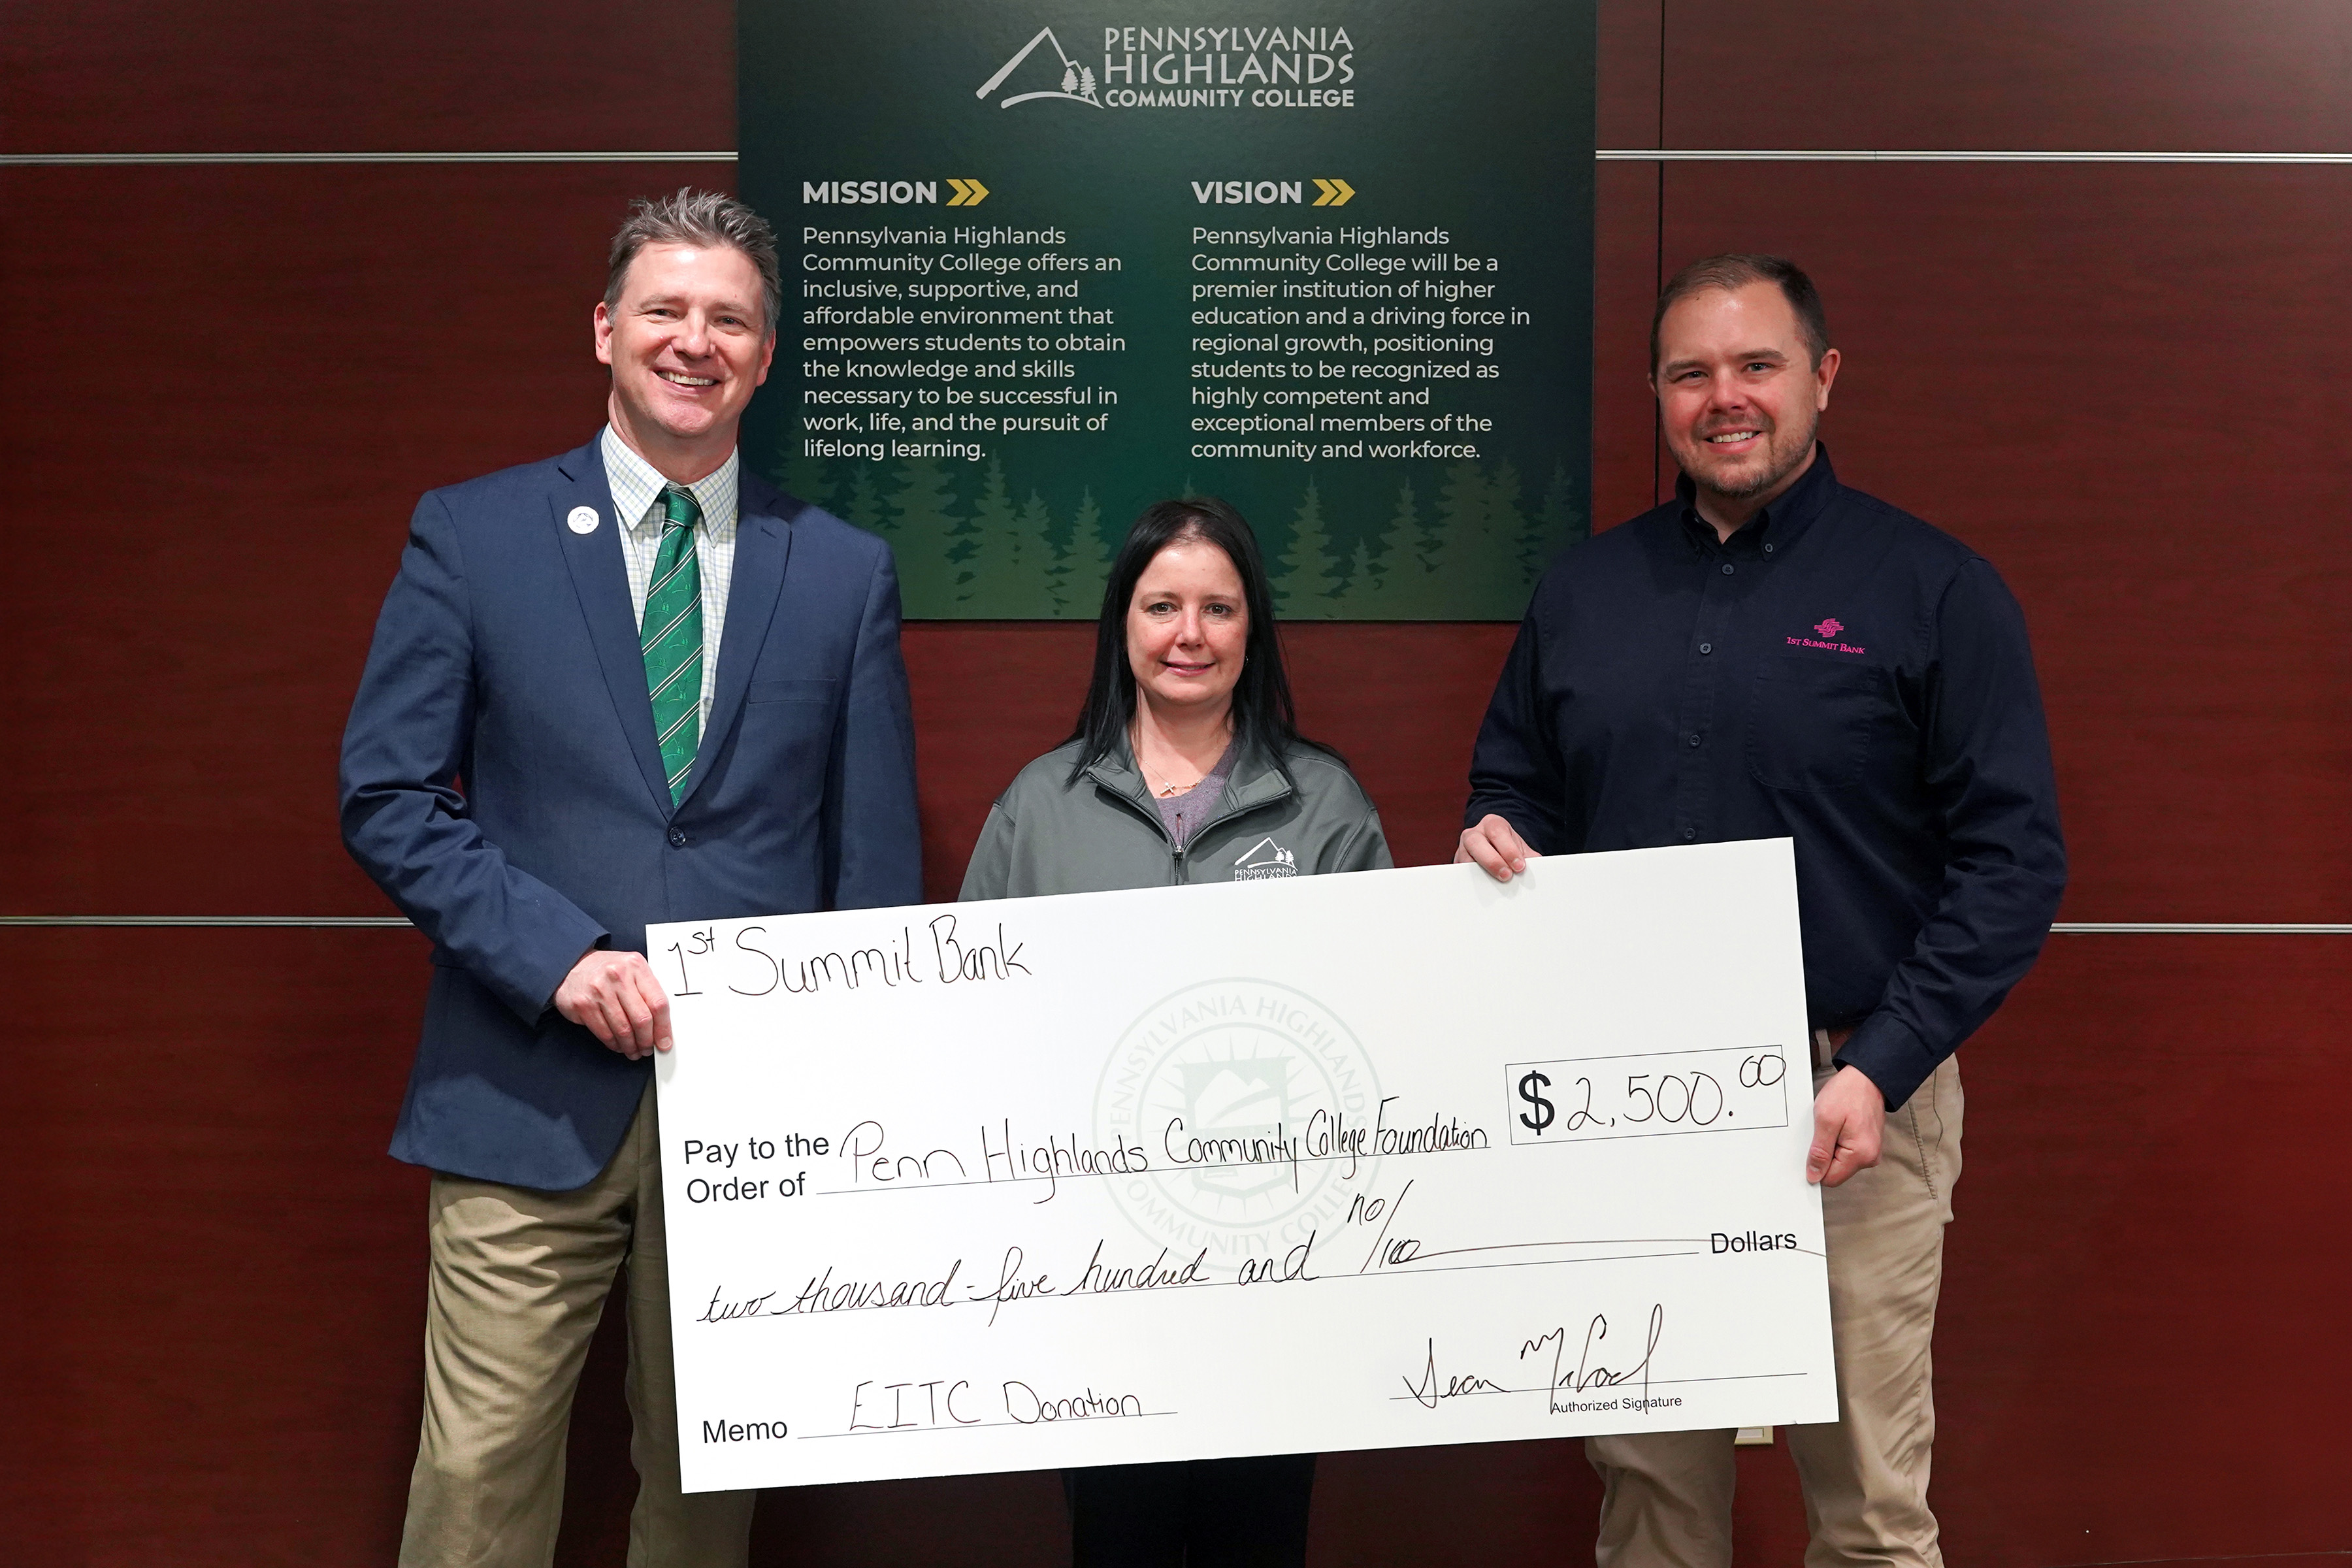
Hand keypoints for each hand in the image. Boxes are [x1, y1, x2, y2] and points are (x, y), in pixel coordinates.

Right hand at [553, 949, 672, 1059]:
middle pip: (642, 1019)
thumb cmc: (608, 971)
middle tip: (647, 1049)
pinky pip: (604, 1033)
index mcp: (636, 966)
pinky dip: (614, 1044)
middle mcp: (617, 976)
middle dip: (647, 1041)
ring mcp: (598, 990)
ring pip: (623, 1030)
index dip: (664, 1028)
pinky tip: (618, 1045)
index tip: (664, 1042)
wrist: (572, 965)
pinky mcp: (583, 1004)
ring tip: (634, 1050)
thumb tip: (664, 1025)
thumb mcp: (632, 971)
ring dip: (631, 1046)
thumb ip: (648, 992)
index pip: (658, 1003)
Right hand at [1455, 814, 1540, 881]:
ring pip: (1465, 859)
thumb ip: (1529, 857)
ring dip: (1479, 873)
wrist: (1494, 847)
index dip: (1509, 849)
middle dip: (1492, 861)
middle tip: (1506, 876)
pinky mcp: (1457, 864)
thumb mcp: (1519, 847)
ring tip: (1494, 886)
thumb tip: (1539, 869)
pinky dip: (1471, 882)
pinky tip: (1482, 891)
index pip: (1498, 832)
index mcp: (1492, 824)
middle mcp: (1474, 833)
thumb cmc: (1507, 847)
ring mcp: (1462, 849)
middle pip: (1476, 842)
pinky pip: (1461, 873)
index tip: (1519, 866)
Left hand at [1806, 1066, 1884, 1186]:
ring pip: (1838, 1160)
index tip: (1811, 1148)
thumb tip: (1814, 1175)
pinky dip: (1836, 1140)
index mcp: (1861, 1155)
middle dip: (1823, 1153)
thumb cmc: (1848, 1093)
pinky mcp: (1866, 1144)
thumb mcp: (1826, 1120)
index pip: (1830, 1179)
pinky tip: (1837, 1125)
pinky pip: (1845, 1151)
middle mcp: (1869, 1157)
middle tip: (1823, 1130)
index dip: (1815, 1166)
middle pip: (1835, 1171)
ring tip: (1831, 1125)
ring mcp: (1869, 1151)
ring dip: (1829, 1145)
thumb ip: (1819, 1151)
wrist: (1867, 1077)